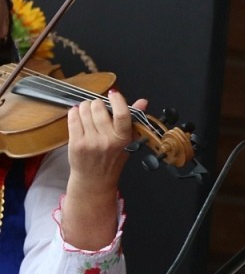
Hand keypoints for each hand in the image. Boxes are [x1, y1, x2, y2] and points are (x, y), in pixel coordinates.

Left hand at [62, 90, 141, 250]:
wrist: (95, 179)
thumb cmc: (113, 158)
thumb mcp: (129, 140)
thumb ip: (134, 119)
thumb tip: (142, 102)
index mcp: (123, 138)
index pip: (122, 113)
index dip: (117, 99)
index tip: (114, 94)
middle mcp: (107, 140)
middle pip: (98, 107)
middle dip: (97, 103)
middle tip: (98, 108)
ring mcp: (90, 142)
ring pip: (84, 110)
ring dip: (85, 107)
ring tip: (88, 112)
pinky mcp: (76, 143)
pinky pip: (73, 118)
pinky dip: (75, 112)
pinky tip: (78, 115)